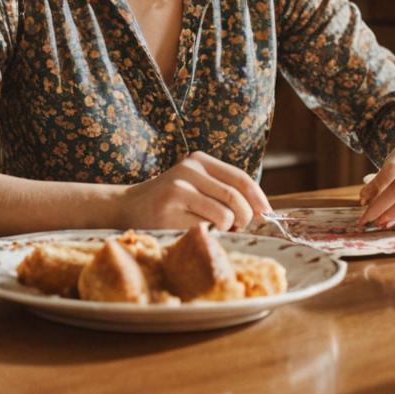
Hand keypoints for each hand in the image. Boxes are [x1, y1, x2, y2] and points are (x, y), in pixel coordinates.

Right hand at [117, 151, 270, 231]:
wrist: (128, 206)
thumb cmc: (170, 200)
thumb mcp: (195, 184)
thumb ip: (222, 189)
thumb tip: (260, 210)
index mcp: (199, 160)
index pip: (240, 178)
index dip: (258, 197)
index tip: (266, 214)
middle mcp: (190, 169)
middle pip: (235, 197)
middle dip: (245, 217)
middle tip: (239, 227)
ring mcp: (179, 188)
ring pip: (223, 214)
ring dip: (228, 228)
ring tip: (218, 229)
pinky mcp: (169, 209)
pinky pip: (205, 227)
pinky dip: (210, 234)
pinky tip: (200, 231)